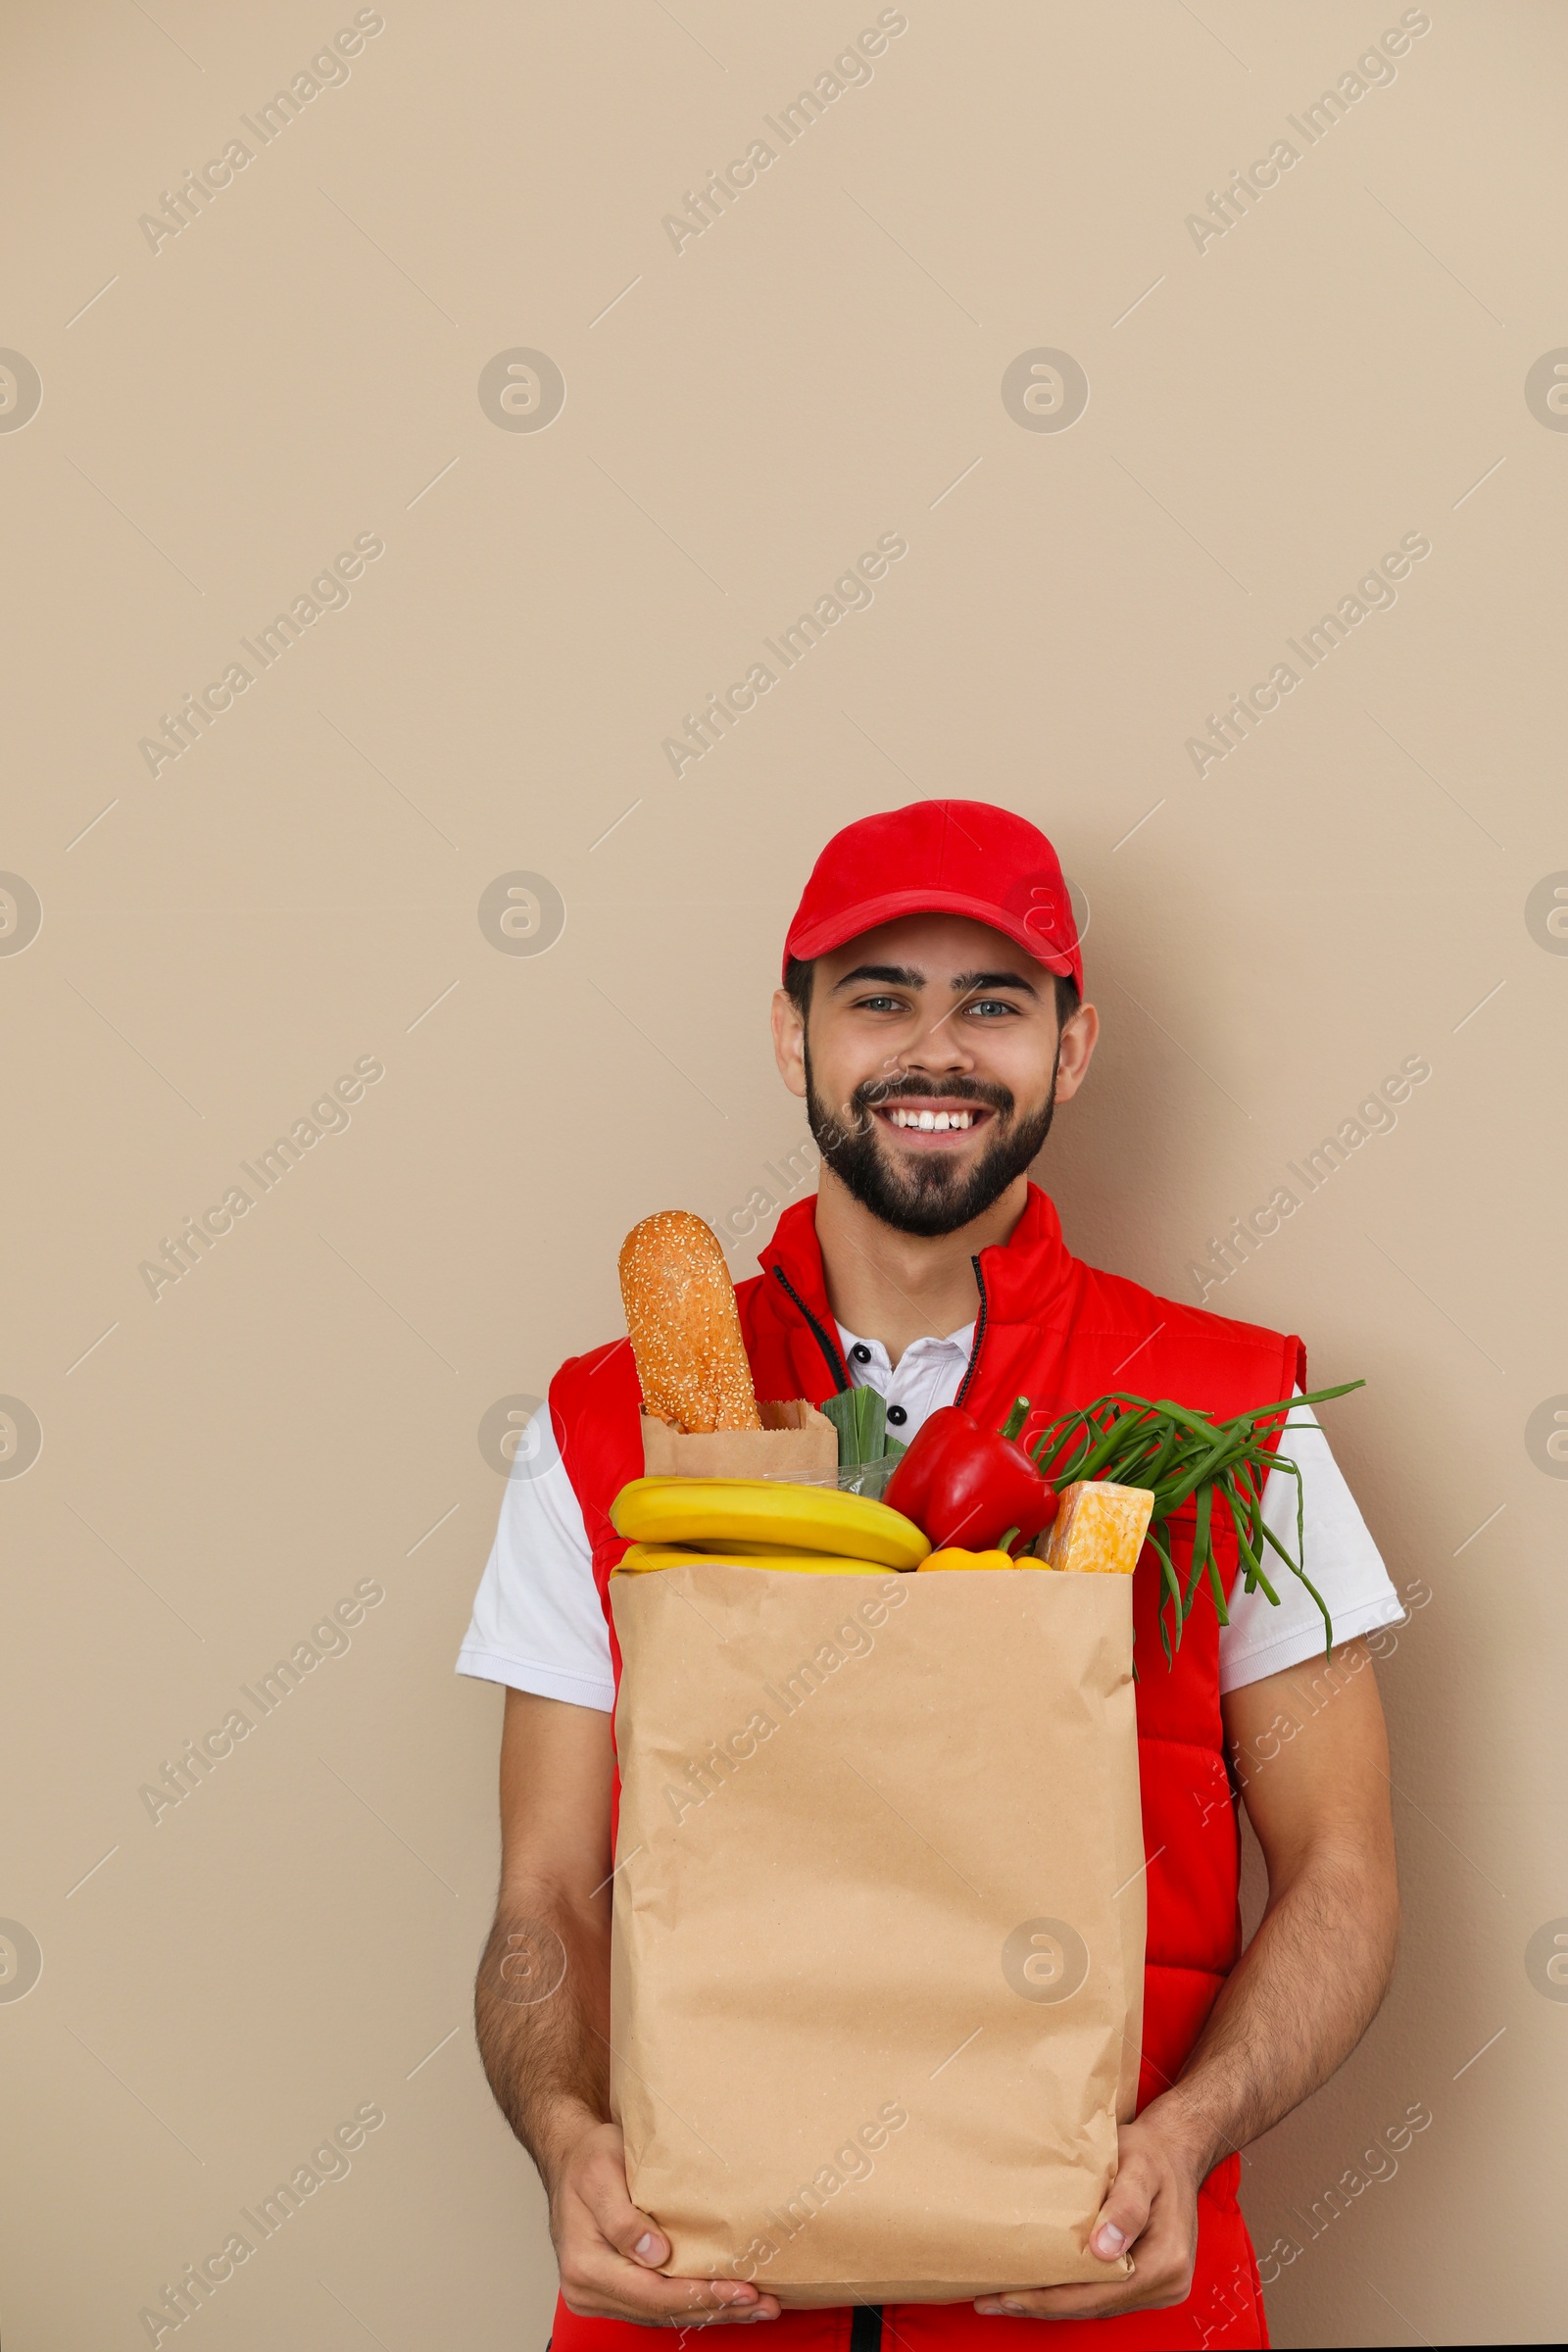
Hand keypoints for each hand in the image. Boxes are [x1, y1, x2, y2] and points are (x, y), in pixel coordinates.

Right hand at [552, 2119, 781, 2325]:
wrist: (571, 2160)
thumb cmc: (587, 2160)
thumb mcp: (601, 2173)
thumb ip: (622, 2217)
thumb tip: (653, 2255)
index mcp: (585, 2265)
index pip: (652, 2294)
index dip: (699, 2295)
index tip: (740, 2289)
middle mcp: (588, 2289)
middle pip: (662, 2312)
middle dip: (716, 2309)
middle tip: (761, 2304)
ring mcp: (600, 2295)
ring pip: (663, 2315)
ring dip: (711, 2312)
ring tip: (755, 2307)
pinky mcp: (614, 2291)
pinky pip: (657, 2305)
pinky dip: (693, 2303)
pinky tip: (724, 2300)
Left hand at [973, 2107, 1202, 2320]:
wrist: (1174, 2152)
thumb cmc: (1152, 2155)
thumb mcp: (1139, 2168)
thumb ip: (1126, 2206)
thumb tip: (1104, 2249)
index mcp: (1166, 2263)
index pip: (1099, 2294)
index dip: (1051, 2300)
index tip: (1008, 2296)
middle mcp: (1166, 2284)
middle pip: (1093, 2306)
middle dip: (1041, 2306)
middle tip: (991, 2300)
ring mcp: (1157, 2287)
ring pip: (1095, 2305)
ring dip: (1051, 2303)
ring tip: (1003, 2297)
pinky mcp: (1145, 2281)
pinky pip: (1101, 2294)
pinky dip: (1068, 2292)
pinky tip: (1038, 2286)